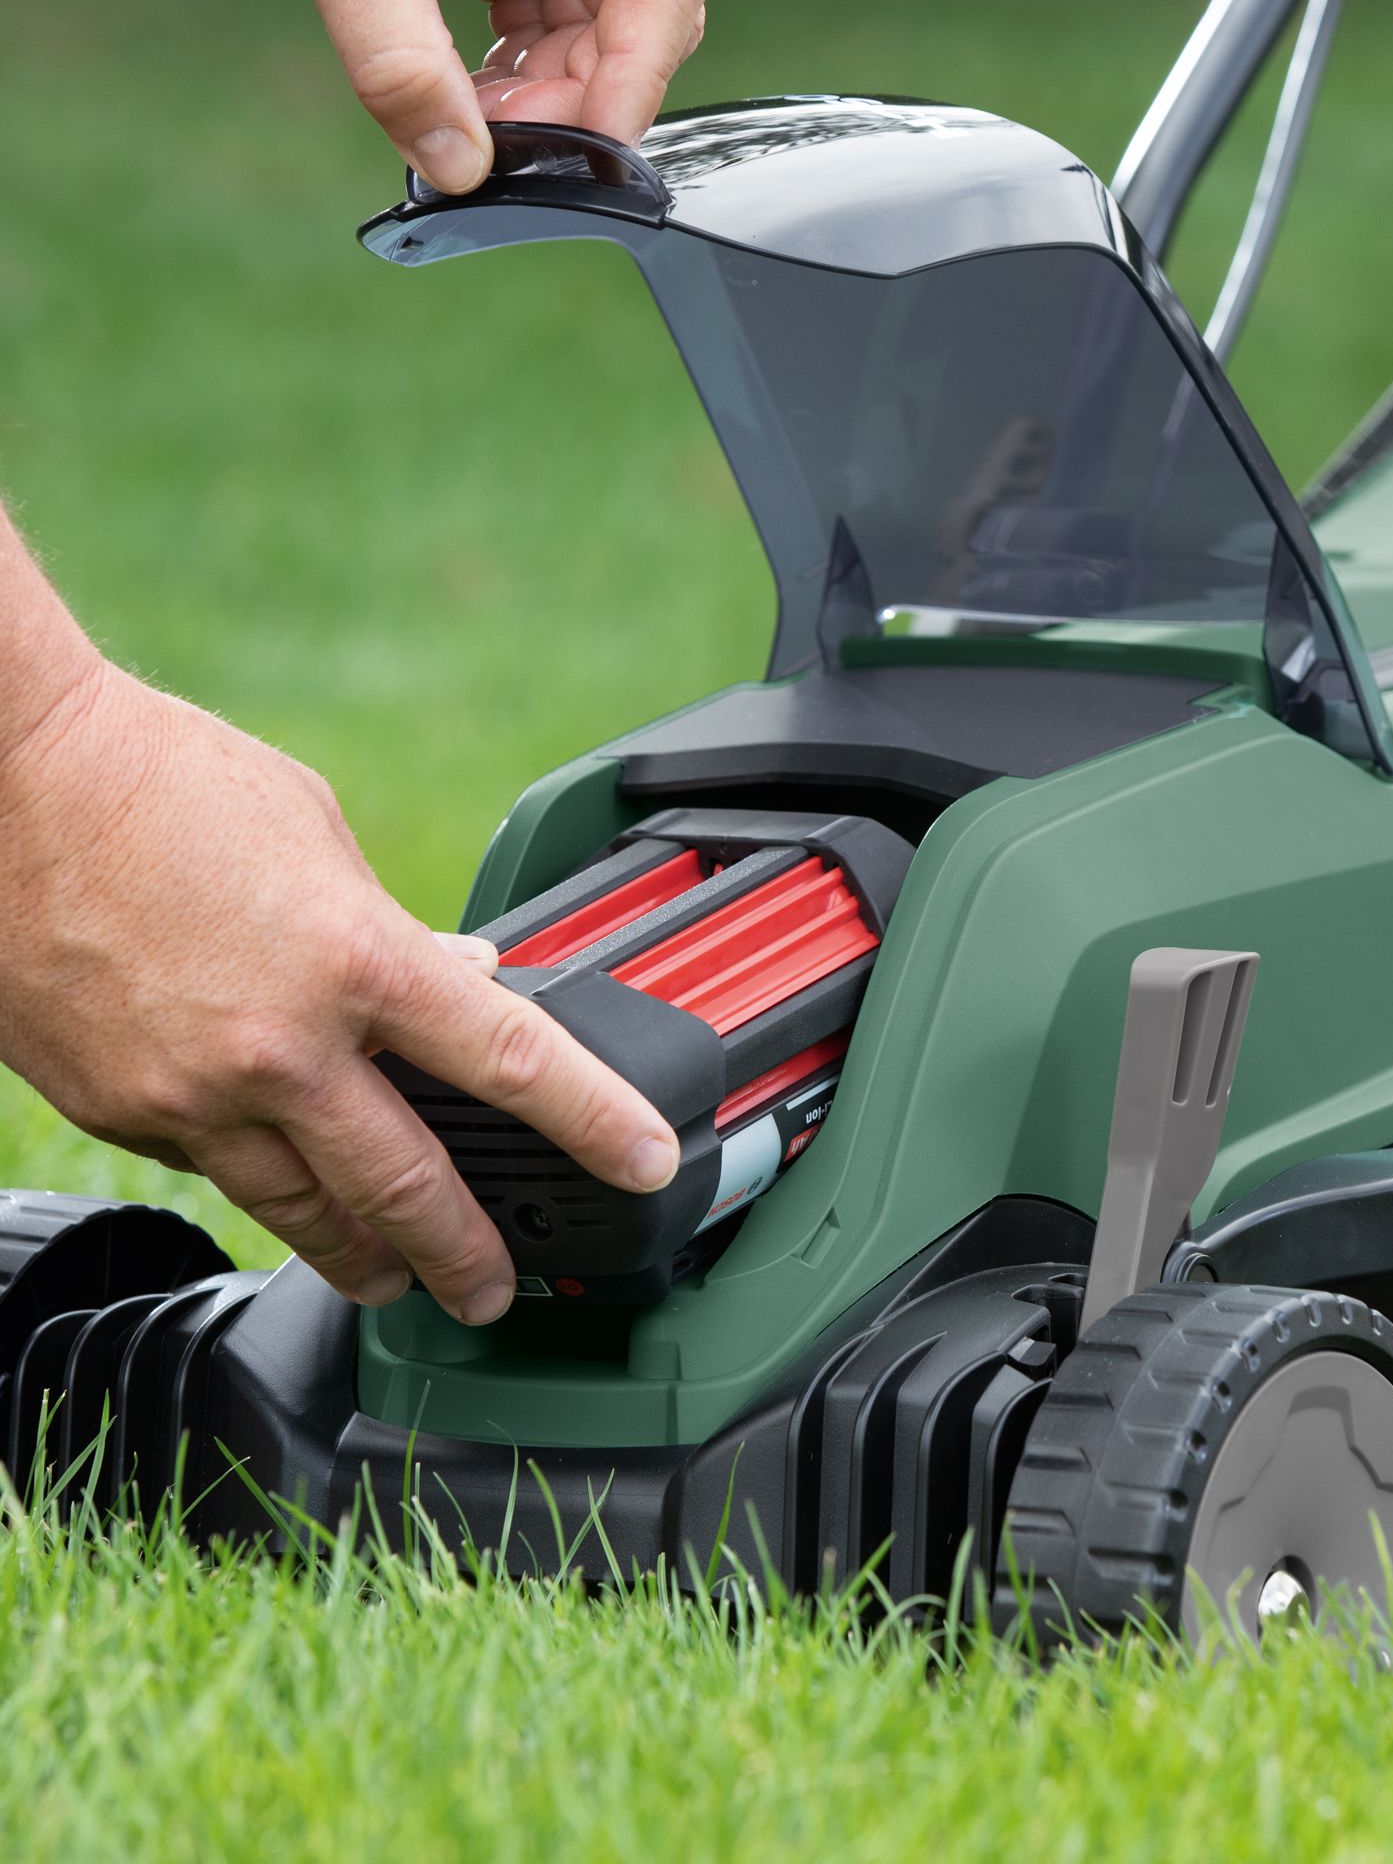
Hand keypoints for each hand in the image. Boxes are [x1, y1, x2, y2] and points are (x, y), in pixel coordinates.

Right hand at [0, 640, 680, 1325]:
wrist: (1, 781)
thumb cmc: (162, 781)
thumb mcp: (316, 835)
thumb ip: (393, 928)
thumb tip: (461, 972)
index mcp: (359, 960)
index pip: (514, 1062)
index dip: (597, 1123)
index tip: (648, 1164)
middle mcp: (283, 1046)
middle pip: (409, 1187)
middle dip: (466, 1254)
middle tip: (497, 1290)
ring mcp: (194, 1094)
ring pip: (305, 1211)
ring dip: (364, 1258)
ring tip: (398, 1281)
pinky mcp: (123, 1113)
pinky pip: (217, 1171)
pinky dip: (263, 1182)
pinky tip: (284, 1183)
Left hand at [153, 0, 707, 190]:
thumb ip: (403, 64)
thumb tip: (458, 170)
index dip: (635, 72)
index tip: (587, 150)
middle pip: (634, 15)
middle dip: (579, 96)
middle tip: (510, 150)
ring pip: (590, 35)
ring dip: (544, 98)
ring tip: (473, 126)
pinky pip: (539, 31)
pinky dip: (510, 80)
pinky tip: (460, 104)